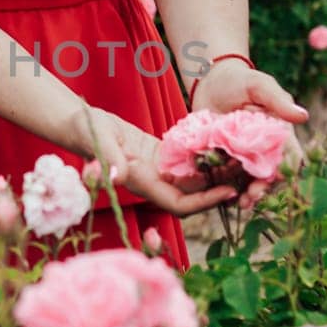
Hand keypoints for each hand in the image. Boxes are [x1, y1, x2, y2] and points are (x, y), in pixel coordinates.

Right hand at [72, 104, 241, 219]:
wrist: (77, 122)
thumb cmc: (85, 130)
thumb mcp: (98, 140)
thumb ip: (109, 159)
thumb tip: (118, 178)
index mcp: (141, 184)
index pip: (178, 204)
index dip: (205, 202)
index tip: (230, 191)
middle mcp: (153, 182)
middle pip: (193, 195)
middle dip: (220, 188)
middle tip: (249, 175)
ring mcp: (157, 170)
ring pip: (193, 179)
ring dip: (217, 172)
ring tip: (244, 159)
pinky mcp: (159, 156)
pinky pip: (187, 162)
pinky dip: (205, 156)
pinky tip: (225, 143)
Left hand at [187, 59, 308, 208]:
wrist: (210, 81)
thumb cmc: (240, 81)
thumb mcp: (259, 86)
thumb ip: (278, 101)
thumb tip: (303, 117)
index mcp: (279, 135)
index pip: (287, 159)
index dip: (283, 174)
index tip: (271, 183)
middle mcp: (264, 150)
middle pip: (268, 176)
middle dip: (261, 191)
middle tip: (250, 200)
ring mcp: (244, 157)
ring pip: (248, 182)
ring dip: (244, 195)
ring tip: (236, 204)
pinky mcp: (224, 159)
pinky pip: (227, 178)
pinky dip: (225, 189)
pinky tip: (219, 198)